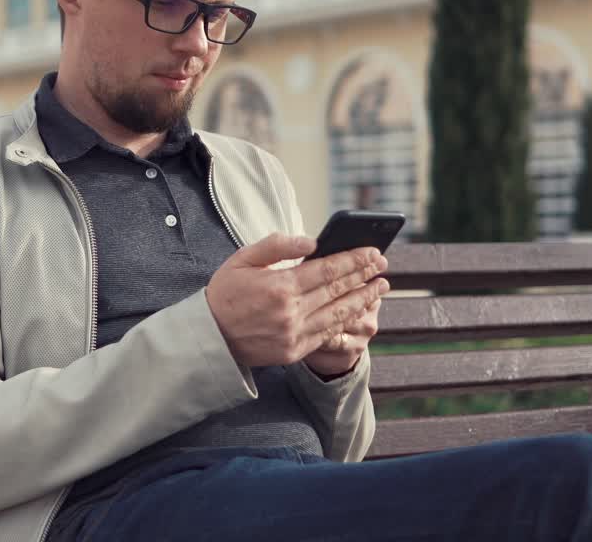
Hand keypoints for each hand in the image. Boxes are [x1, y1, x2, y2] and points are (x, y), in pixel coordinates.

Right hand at [204, 234, 387, 368]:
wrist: (209, 336)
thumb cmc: (225, 292)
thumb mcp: (243, 258)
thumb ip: (277, 246)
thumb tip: (311, 241)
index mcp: (279, 286)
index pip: (327, 269)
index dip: (353, 260)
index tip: (372, 251)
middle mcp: (291, 312)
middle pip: (338, 290)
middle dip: (363, 275)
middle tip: (382, 264)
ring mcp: (295, 334)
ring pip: (339, 314)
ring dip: (363, 299)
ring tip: (380, 287)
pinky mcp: (295, 351)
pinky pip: (328, 334)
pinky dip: (346, 321)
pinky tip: (358, 310)